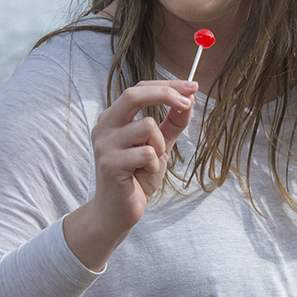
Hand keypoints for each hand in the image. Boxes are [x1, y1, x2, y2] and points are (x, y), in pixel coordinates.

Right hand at [63, 79, 196, 270]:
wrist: (118, 211)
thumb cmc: (136, 177)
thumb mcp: (159, 145)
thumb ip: (172, 123)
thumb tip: (189, 100)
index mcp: (113, 118)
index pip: (140, 89)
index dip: (167, 85)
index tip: (192, 86)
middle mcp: (104, 126)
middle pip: (134, 95)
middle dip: (165, 94)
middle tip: (188, 102)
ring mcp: (104, 144)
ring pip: (147, 126)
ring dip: (159, 145)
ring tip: (151, 162)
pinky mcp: (109, 163)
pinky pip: (146, 153)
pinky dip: (154, 164)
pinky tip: (143, 174)